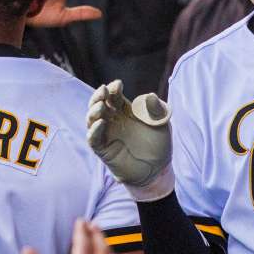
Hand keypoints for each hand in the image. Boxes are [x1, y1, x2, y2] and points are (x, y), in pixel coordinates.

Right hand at [87, 79, 172, 196]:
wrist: (157, 170)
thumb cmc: (159, 145)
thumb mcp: (161, 124)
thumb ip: (156, 110)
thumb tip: (150, 95)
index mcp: (125, 111)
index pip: (114, 96)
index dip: (113, 89)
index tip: (118, 84)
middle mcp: (113, 120)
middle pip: (99, 104)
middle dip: (98, 95)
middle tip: (104, 90)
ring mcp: (107, 134)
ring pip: (92, 119)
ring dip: (94, 111)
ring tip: (101, 105)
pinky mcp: (103, 150)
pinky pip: (93, 139)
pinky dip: (94, 130)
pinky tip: (101, 123)